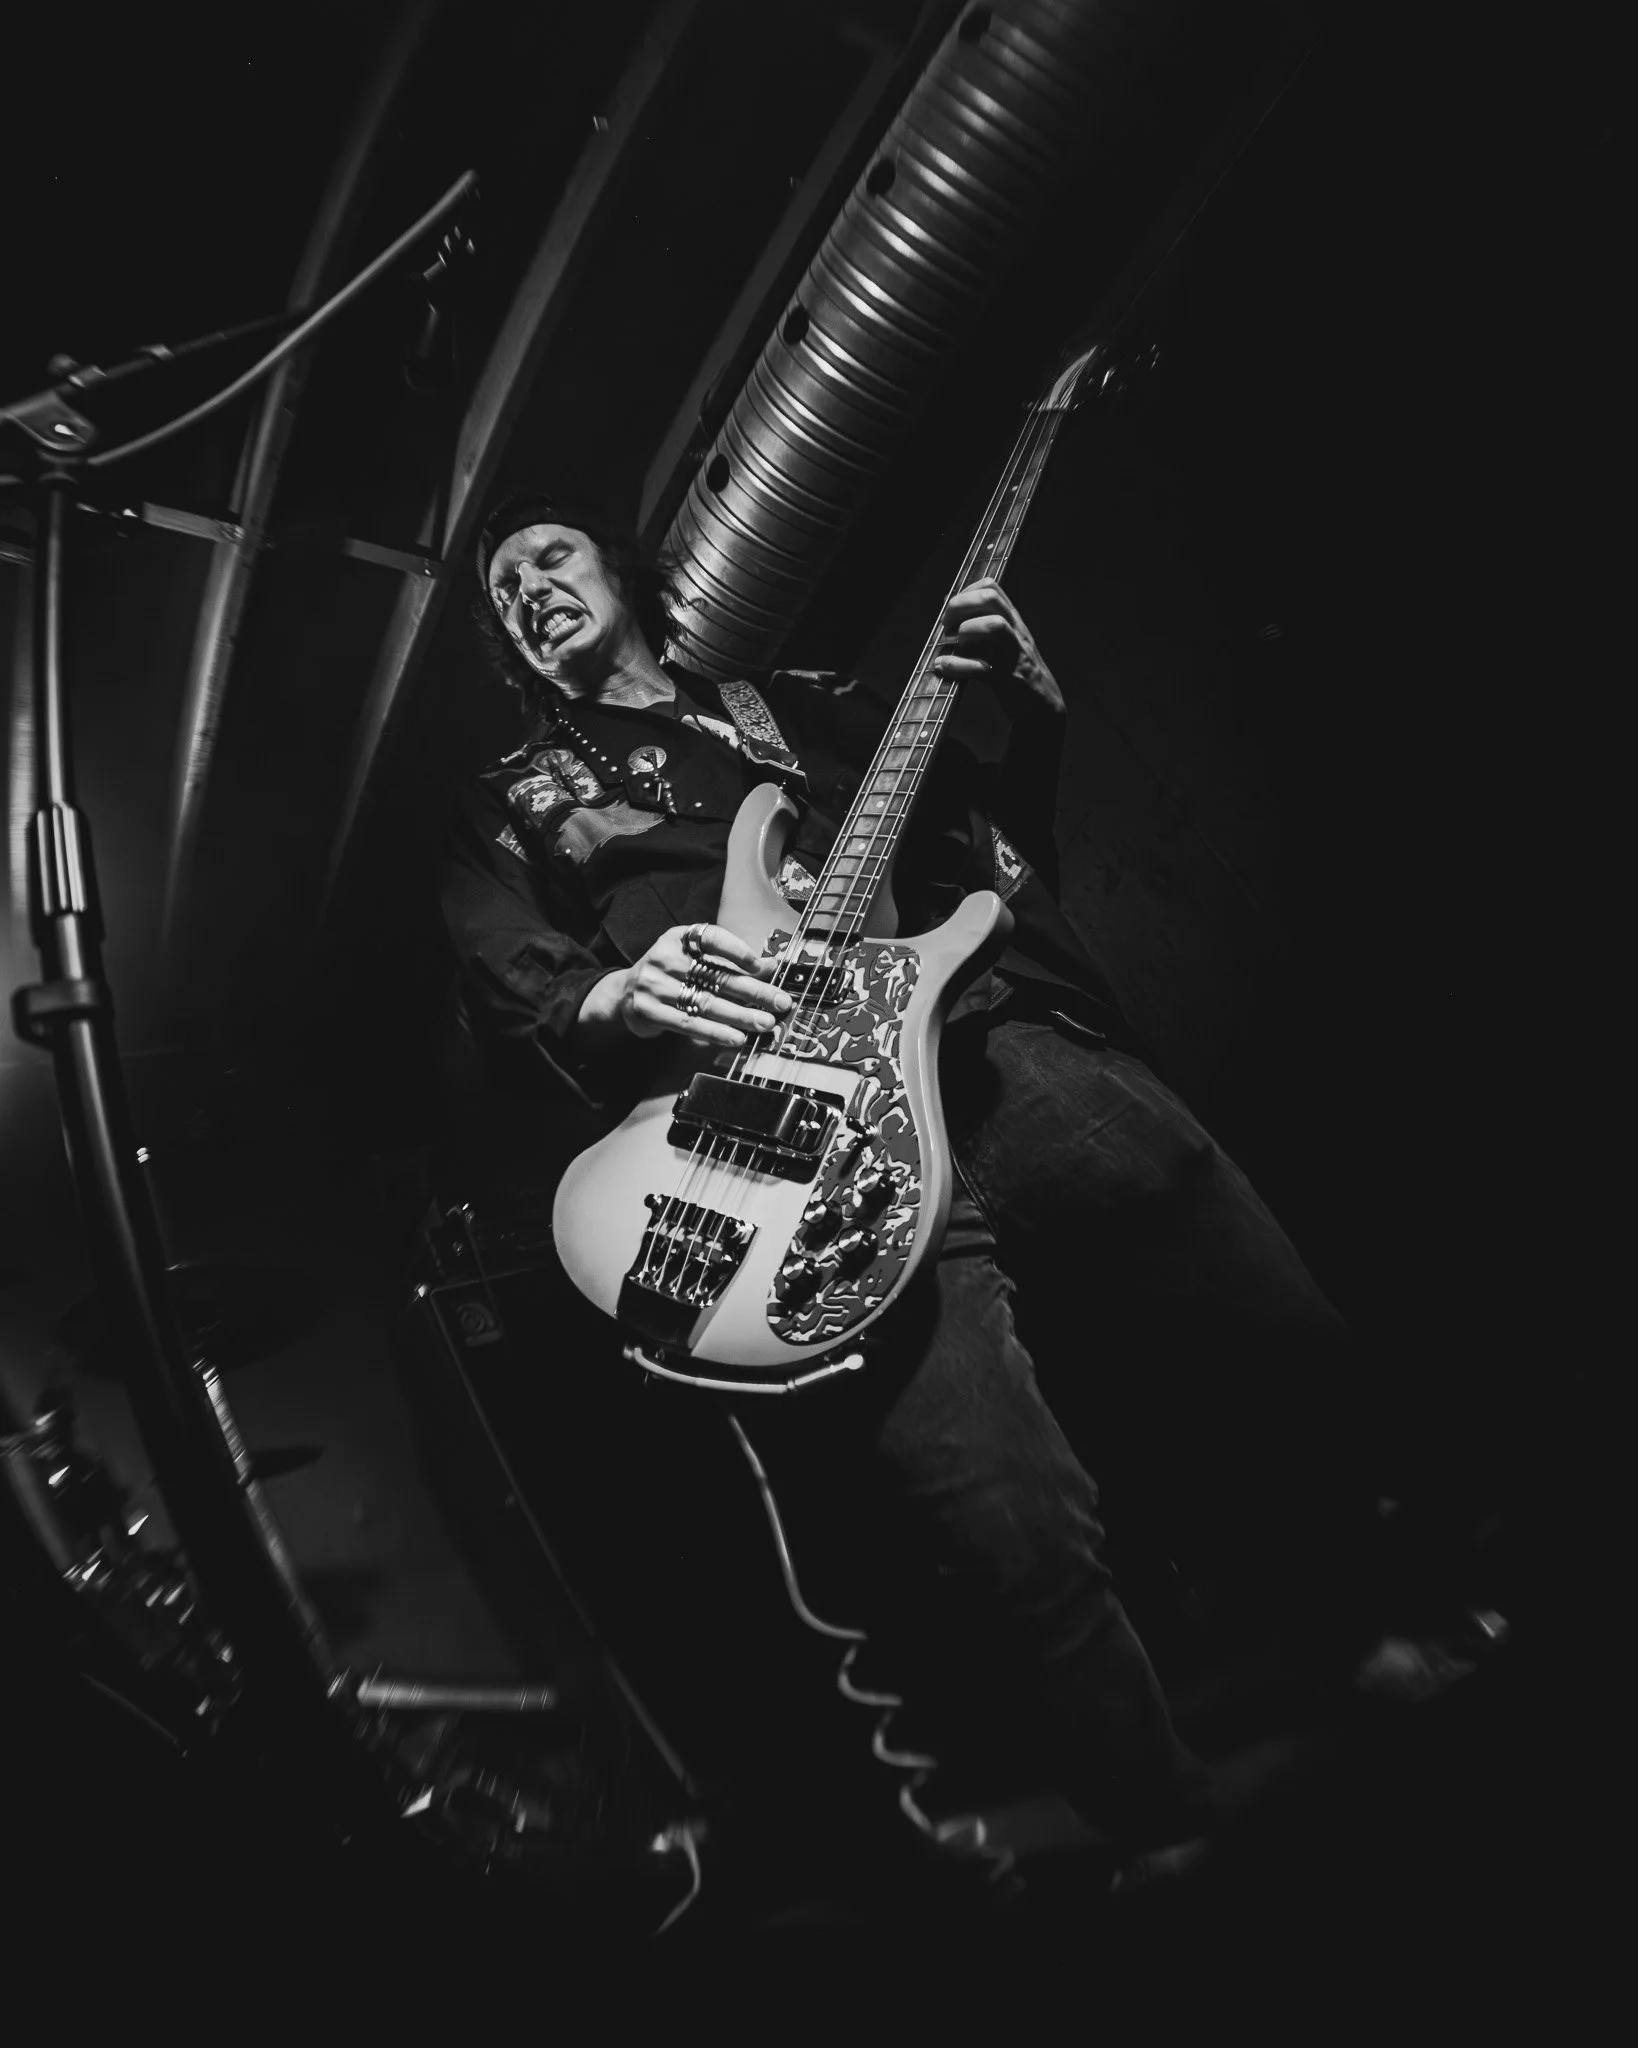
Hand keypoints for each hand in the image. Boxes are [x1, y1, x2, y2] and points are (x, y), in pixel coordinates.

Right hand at [579, 922, 794, 1049]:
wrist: (624, 994)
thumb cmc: (670, 975)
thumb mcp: (695, 959)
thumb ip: (730, 962)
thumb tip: (770, 967)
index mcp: (680, 938)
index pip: (711, 937)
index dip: (737, 950)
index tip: (761, 965)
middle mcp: (666, 957)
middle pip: (717, 976)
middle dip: (755, 991)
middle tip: (781, 1003)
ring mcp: (655, 984)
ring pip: (707, 1002)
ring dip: (741, 1015)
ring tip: (765, 1023)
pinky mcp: (650, 1010)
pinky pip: (690, 1023)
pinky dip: (716, 1032)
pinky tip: (736, 1037)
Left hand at [932, 579, 1064, 719]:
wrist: (1043, 708)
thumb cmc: (1017, 674)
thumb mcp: (1004, 643)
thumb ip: (982, 627)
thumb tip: (949, 610)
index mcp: (1013, 622)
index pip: (991, 587)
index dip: (965, 593)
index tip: (952, 611)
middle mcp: (1015, 632)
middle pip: (990, 598)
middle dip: (960, 605)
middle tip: (947, 625)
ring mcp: (1013, 654)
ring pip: (994, 625)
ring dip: (966, 630)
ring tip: (954, 643)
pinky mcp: (1007, 680)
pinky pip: (980, 667)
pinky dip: (957, 665)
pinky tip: (944, 667)